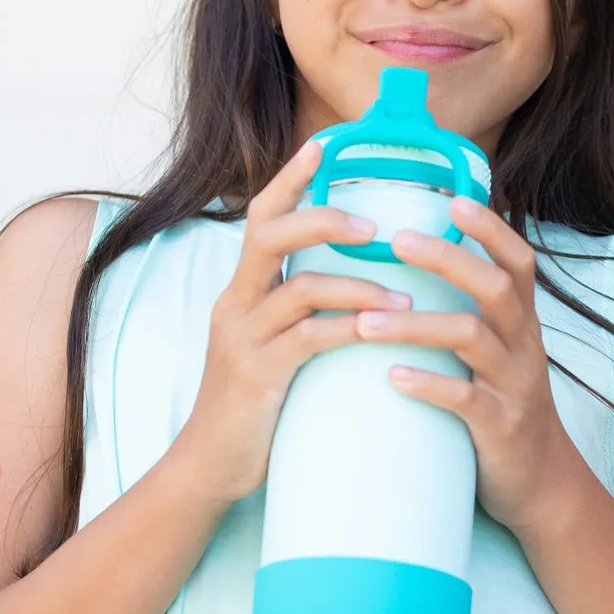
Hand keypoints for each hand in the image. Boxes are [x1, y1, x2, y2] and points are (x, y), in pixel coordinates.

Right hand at [170, 139, 397, 507]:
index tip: (325, 145)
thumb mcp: (276, 347)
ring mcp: (244, 338)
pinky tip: (383, 330)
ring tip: (403, 291)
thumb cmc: (258, 406)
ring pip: (298, 286)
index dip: (292, 179)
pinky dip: (350, 328)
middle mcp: (236, 303)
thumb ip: (306, 314)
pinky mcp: (257, 375)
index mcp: (244, 290)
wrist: (211, 468)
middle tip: (373, 224)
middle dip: (321, 216)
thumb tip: (361, 289)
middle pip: (268, 233)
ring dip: (356, 282)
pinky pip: (308, 338)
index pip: (262, 217)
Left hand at [362, 196, 581, 528]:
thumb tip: (420, 261)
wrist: (539, 482)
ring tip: (365, 321)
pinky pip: (466, 400)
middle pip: (496, 287)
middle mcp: (524, 346)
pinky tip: (392, 378)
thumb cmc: (502, 406)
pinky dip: (430, 385)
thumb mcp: (498, 352)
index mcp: (522, 323)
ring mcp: (515, 386)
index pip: (517, 261)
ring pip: (472, 338)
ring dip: (417, 324)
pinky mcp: (501, 427)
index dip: (490, 229)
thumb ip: (470, 311)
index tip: (453, 202)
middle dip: (449, 260)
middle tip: (398, 241)